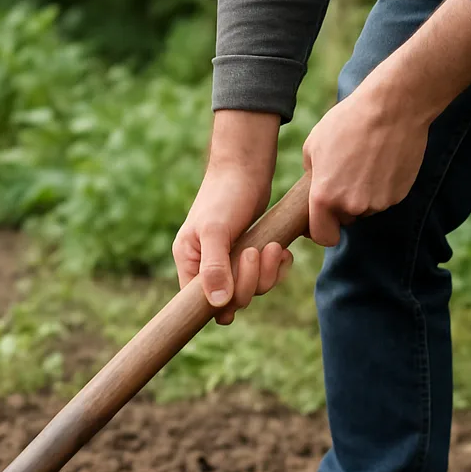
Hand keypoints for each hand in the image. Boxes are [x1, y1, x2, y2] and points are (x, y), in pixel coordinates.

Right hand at [173, 111, 291, 325]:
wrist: (246, 167)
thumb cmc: (225, 194)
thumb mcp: (215, 230)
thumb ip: (214, 267)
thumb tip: (218, 304)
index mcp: (189, 262)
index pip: (199, 303)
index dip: (219, 304)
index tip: (236, 290)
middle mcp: (206, 266)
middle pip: (230, 300)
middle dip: (249, 281)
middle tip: (255, 252)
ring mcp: (229, 262)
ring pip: (251, 290)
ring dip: (266, 273)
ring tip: (273, 248)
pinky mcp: (249, 256)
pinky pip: (265, 278)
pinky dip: (276, 268)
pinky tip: (281, 251)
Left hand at [302, 0, 470, 246]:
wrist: (393, 106)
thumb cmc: (348, 121)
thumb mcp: (314, 145)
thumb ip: (311, 176)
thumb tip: (314, 189)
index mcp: (324, 197)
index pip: (323, 237)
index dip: (323, 230)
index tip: (326, 222)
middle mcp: (351, 206)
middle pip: (346, 220)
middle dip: (344, 206)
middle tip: (347, 175)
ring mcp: (377, 203)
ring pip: (366, 209)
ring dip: (364, 194)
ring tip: (366, 162)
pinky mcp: (398, 195)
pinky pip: (385, 198)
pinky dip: (382, 186)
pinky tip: (383, 161)